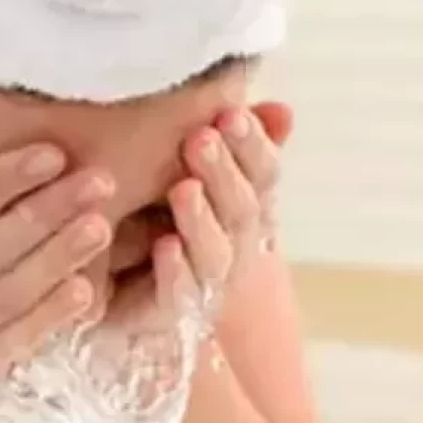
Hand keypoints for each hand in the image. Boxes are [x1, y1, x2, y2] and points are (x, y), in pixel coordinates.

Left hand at [73, 103, 289, 411]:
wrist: (141, 302)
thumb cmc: (172, 226)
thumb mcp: (203, 178)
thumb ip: (236, 146)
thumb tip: (281, 110)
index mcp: (248, 208)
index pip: (265, 176)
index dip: (253, 148)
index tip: (232, 116)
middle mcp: (237, 247)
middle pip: (243, 210)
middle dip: (224, 174)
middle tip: (199, 140)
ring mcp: (210, 283)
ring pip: (215, 254)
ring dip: (201, 220)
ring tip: (182, 189)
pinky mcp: (173, 313)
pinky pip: (180, 295)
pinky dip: (176, 271)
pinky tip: (163, 247)